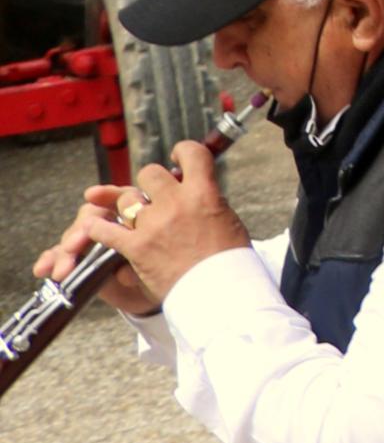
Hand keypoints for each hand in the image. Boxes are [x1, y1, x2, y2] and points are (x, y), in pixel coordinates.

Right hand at [35, 183, 159, 317]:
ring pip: (74, 236)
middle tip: (73, 247)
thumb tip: (124, 272)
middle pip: (92, 215)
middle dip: (81, 230)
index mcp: (137, 214)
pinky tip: (42, 269)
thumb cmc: (167, 271)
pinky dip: (50, 260)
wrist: (159, 295)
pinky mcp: (78, 259)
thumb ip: (144, 258)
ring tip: (63, 271)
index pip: (120, 197)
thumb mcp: (162, 263)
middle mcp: (112, 223)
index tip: (92, 195)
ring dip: (64, 252)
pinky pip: (59, 255)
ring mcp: (93, 241)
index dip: (106, 195)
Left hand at [73, 143, 246, 304]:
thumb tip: (196, 191)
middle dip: (149, 181)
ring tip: (131, 215)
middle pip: (149, 174)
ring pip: (126, 200)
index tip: (179, 155)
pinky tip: (95, 225)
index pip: (192, 154)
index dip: (183, 150)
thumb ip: (207, 201)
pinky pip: (105, 230)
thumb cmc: (229, 260)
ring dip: (128, 206)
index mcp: (204, 194)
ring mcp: (153, 225)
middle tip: (152, 192)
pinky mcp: (135, 247)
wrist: (220, 293)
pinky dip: (97, 227)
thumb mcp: (228, 220)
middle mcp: (176, 204)